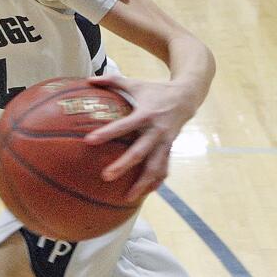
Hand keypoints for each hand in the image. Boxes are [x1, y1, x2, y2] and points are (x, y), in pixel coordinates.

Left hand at [82, 73, 198, 202]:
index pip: (124, 125)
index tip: (89, 141)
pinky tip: (144, 194)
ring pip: (155, 167)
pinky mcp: (170, 149)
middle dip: (124, 165)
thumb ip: (113, 80)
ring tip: (127, 197)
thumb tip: (89, 78)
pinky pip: (164, 169)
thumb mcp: (136, 83)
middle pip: (140, 152)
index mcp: (146, 114)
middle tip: (106, 177)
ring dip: (143, 183)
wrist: (187, 97)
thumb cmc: (156, 90)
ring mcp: (165, 142)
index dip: (108, 133)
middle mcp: (157, 131)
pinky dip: (156, 182)